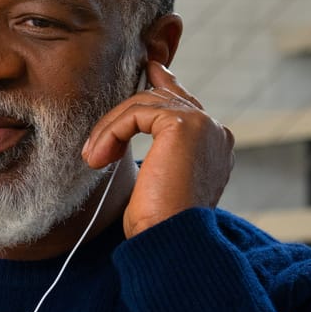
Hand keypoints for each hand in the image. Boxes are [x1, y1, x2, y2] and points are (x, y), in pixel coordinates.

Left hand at [82, 60, 235, 238]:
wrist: (168, 241)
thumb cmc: (158, 222)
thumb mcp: (157, 179)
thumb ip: (158, 149)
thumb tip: (136, 122)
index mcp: (217, 145)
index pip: (186, 103)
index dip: (163, 85)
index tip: (147, 71)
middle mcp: (216, 131)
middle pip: (163, 97)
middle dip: (123, 114)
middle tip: (96, 144)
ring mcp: (203, 125)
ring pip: (145, 104)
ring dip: (110, 129)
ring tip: (94, 159)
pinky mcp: (183, 125)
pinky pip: (135, 113)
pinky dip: (111, 132)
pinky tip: (99, 157)